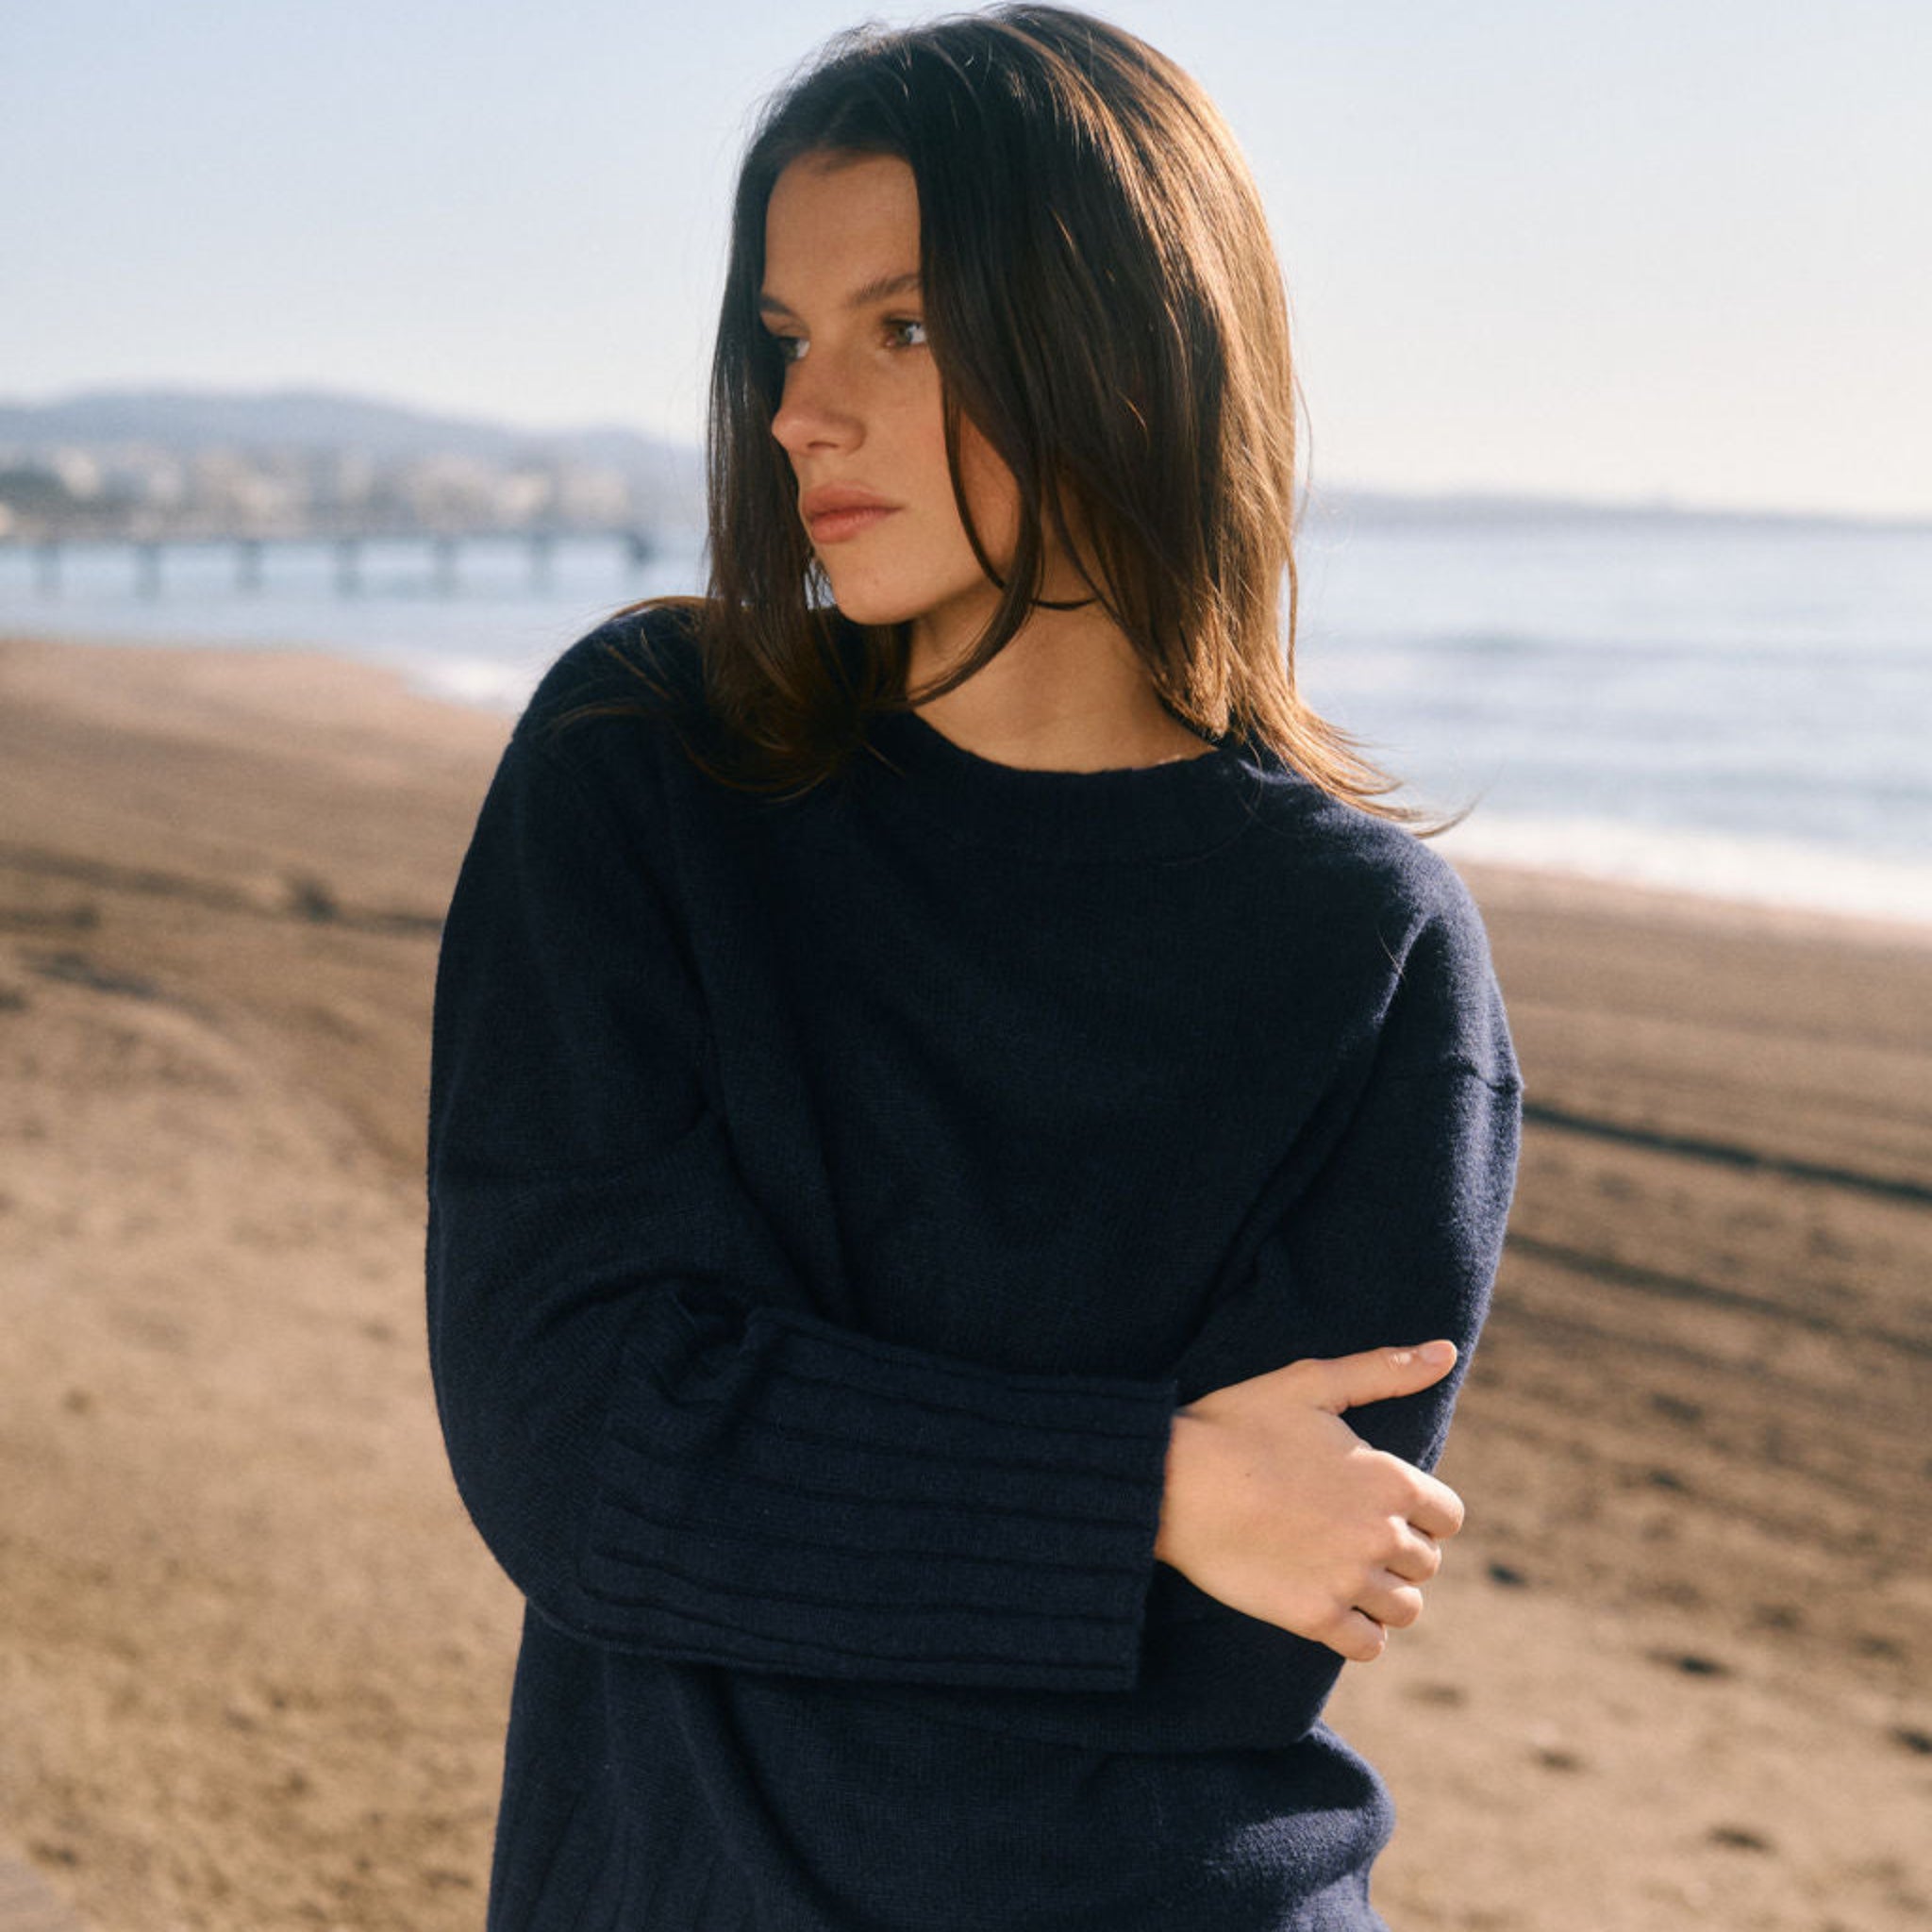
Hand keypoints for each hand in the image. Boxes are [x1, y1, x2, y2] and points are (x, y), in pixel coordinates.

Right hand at [1152, 1342, 1465, 1660]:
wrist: (1171, 1481)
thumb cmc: (1239, 1425)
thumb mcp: (1311, 1383)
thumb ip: (1384, 1370)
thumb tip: (1445, 1352)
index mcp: (1390, 1480)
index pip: (1448, 1516)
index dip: (1420, 1509)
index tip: (1380, 1502)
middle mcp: (1380, 1535)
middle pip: (1427, 1562)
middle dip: (1398, 1549)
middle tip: (1350, 1531)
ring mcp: (1348, 1581)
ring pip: (1405, 1608)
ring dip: (1384, 1593)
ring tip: (1345, 1571)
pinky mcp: (1314, 1618)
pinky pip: (1368, 1645)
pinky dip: (1359, 1631)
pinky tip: (1330, 1603)